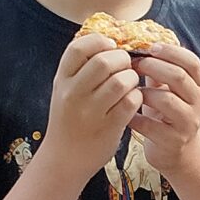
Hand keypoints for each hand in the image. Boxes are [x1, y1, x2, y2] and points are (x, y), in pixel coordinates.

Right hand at [42, 30, 142, 178]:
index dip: (99, 41)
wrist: (64, 158)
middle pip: (104, 61)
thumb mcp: (65, 90)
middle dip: (122, 59)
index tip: (110, 46)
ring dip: (132, 78)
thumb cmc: (70, 119)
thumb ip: (81, 68)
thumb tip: (109, 41)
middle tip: (126, 66)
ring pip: (121, 81)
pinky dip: (137, 97)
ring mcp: (90, 112)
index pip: (78, 48)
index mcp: (62, 80)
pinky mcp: (108, 127)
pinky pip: (130, 102)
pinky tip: (132, 100)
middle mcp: (73, 93)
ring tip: (130, 84)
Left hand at [127, 35, 199, 173]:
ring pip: (166, 100)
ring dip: (143, 92)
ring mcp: (187, 123)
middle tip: (134, 64)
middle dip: (153, 66)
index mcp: (198, 86)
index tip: (151, 48)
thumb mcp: (168, 89)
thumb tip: (139, 43)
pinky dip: (134, 116)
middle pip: (179, 77)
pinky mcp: (173, 141)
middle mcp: (198, 103)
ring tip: (129, 90)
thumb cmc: (167, 114)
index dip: (172, 51)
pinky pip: (150, 125)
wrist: (177, 153)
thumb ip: (159, 69)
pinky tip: (124, 112)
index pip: (192, 62)